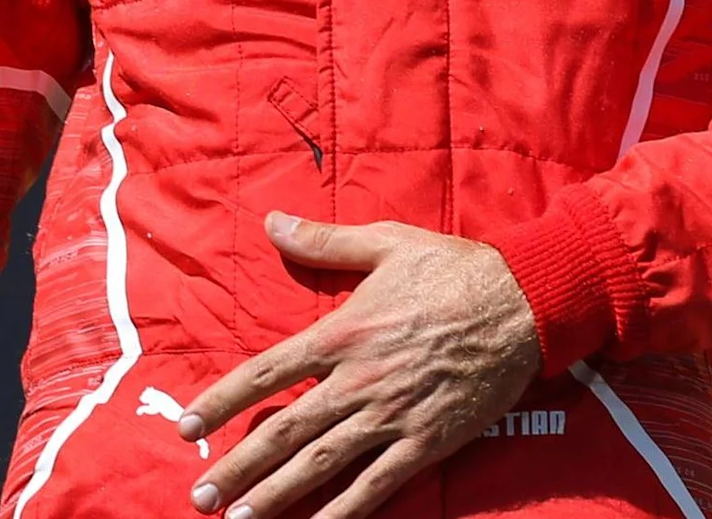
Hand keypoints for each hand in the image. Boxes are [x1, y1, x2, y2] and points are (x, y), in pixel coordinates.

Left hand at [178, 212, 541, 518]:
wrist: (523, 303)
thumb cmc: (453, 269)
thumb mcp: (385, 243)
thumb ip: (324, 242)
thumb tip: (273, 222)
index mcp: (343, 332)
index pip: (267, 372)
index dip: (222, 400)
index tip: (188, 427)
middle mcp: (359, 379)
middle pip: (284, 429)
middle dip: (237, 467)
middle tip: (201, 496)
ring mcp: (391, 415)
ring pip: (320, 464)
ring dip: (275, 496)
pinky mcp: (426, 441)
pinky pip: (377, 485)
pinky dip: (343, 512)